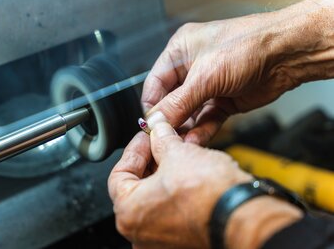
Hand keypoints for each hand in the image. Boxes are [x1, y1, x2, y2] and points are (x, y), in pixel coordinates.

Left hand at [108, 120, 251, 248]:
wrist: (245, 217)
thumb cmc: (210, 195)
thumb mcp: (179, 153)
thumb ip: (161, 138)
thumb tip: (158, 128)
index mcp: (129, 212)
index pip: (119, 174)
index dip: (135, 150)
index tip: (147, 138)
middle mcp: (139, 233)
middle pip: (137, 187)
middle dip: (151, 161)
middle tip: (162, 143)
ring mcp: (160, 242)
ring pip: (155, 200)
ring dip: (164, 175)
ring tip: (178, 156)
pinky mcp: (180, 243)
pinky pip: (171, 212)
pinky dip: (175, 193)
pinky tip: (188, 176)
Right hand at [142, 0, 333, 144]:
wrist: (287, 54)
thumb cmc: (249, 45)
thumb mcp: (205, 75)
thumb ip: (178, 102)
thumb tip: (156, 120)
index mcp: (180, 51)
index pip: (155, 84)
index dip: (151, 106)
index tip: (149, 127)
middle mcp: (192, 68)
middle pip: (171, 101)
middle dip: (169, 120)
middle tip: (164, 139)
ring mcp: (208, 85)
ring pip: (189, 113)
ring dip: (185, 129)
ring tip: (179, 144)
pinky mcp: (223, 100)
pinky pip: (207, 119)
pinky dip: (201, 130)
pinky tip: (195, 140)